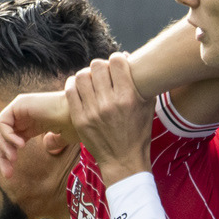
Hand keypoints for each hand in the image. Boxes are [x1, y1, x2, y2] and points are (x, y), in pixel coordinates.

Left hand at [0, 89, 74, 177]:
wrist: (83, 114)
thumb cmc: (77, 124)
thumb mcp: (61, 137)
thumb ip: (52, 142)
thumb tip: (48, 147)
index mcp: (28, 123)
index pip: (6, 141)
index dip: (4, 158)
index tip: (10, 175)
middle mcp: (20, 114)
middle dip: (0, 157)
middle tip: (8, 173)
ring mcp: (18, 107)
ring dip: (2, 148)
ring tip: (14, 159)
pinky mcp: (19, 103)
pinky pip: (2, 122)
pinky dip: (7, 136)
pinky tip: (20, 146)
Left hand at [65, 53, 154, 184]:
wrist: (123, 160)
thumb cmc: (138, 132)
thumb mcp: (147, 106)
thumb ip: (140, 83)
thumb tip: (129, 58)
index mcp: (128, 97)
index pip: (116, 62)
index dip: (117, 59)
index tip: (117, 64)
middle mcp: (109, 102)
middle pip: (97, 66)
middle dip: (101, 66)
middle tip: (103, 73)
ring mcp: (92, 111)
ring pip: (82, 76)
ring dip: (87, 74)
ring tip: (91, 80)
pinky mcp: (79, 119)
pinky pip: (70, 91)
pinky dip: (73, 84)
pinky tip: (79, 87)